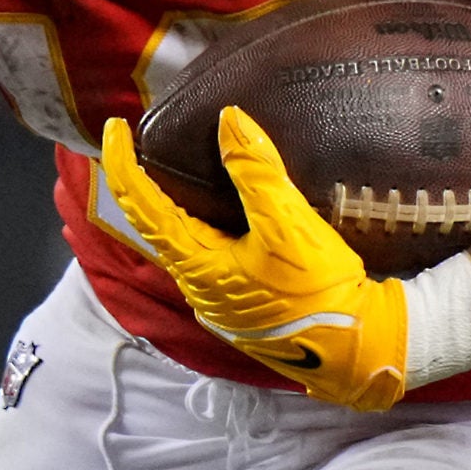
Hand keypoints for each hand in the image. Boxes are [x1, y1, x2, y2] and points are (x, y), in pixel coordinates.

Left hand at [101, 107, 412, 410]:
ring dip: (178, 201)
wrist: (356, 349)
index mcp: (196, 265)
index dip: (121, 163)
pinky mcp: (241, 301)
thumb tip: (229, 120)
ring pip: (185, 238)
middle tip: (147, 137)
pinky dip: (207, 221)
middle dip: (146, 179)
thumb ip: (256, 171)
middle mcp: (196, 285)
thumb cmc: (318, 293)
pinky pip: (210, 251)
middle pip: (157, 223)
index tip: (114, 126)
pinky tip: (227, 208)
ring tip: (187, 163)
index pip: (141, 206)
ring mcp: (217, 298)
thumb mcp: (289, 225)